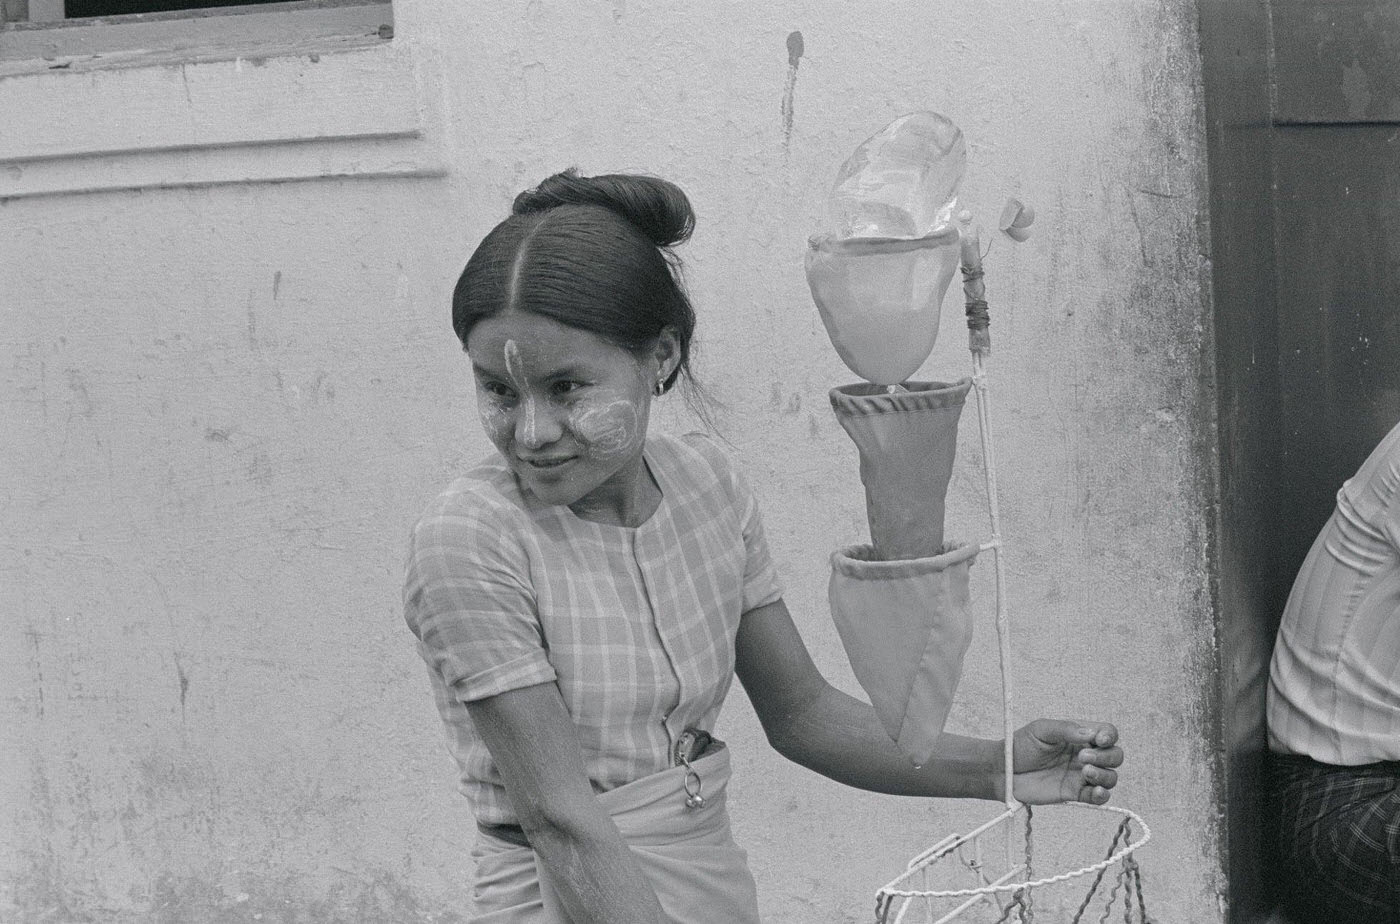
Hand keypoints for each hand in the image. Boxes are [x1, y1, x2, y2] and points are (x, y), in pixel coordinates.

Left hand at [1006, 719, 1121, 805]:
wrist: (1003, 770)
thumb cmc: (1021, 746)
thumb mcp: (1041, 730)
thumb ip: (1066, 729)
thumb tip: (1091, 734)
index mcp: (1079, 736)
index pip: (1107, 734)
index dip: (1109, 736)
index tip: (1099, 740)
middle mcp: (1085, 755)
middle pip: (1114, 756)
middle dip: (1106, 757)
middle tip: (1082, 757)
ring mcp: (1081, 775)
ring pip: (1110, 777)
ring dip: (1104, 775)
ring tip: (1086, 772)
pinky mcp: (1075, 793)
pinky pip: (1098, 797)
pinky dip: (1102, 795)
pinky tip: (1095, 791)